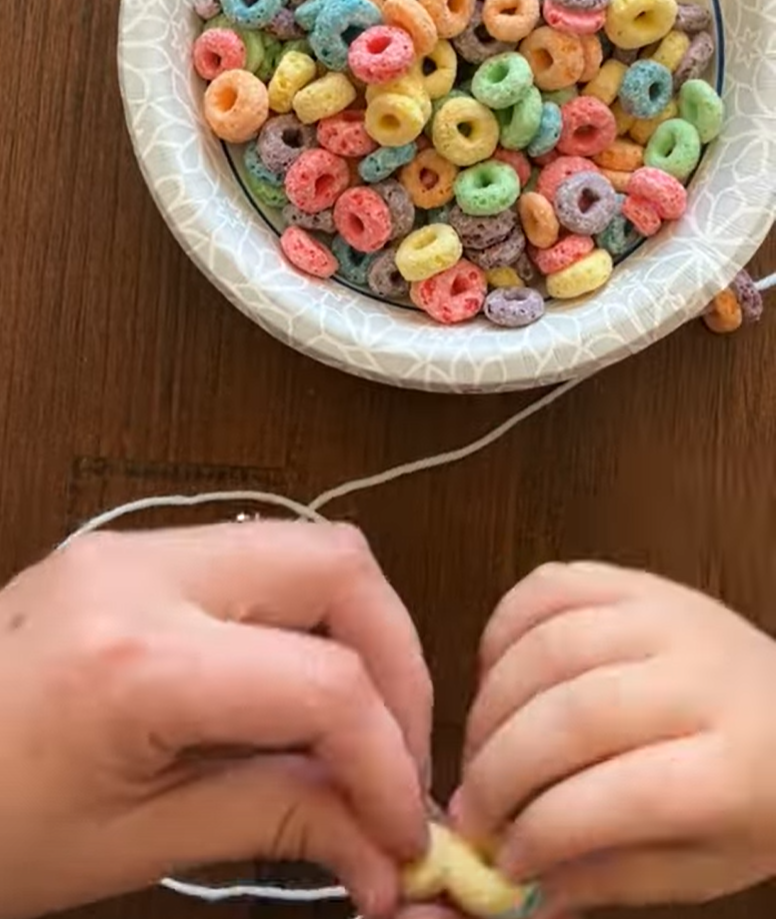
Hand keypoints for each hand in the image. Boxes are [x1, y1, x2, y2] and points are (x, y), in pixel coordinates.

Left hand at [0, 522, 431, 918]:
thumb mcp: (135, 844)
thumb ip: (277, 824)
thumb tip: (383, 849)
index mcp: (135, 660)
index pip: (323, 681)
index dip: (386, 758)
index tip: (401, 823)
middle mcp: (143, 569)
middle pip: (338, 563)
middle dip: (398, 658)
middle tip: (397, 748)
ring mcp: (134, 542)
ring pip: (308, 543)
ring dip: (358, 630)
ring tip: (357, 718)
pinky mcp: (132, 546)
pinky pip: (259, 557)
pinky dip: (306, 617)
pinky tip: (296, 682)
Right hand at [452, 562, 774, 914]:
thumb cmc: (762, 792)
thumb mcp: (708, 863)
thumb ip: (611, 877)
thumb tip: (518, 892)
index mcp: (739, 763)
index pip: (625, 796)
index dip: (547, 830)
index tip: (506, 860)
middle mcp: (703, 675)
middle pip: (576, 715)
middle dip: (501, 770)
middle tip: (473, 810)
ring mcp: (666, 615)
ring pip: (550, 647)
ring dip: (491, 705)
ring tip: (479, 749)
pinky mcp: (635, 582)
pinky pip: (548, 587)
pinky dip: (503, 630)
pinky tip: (493, 676)